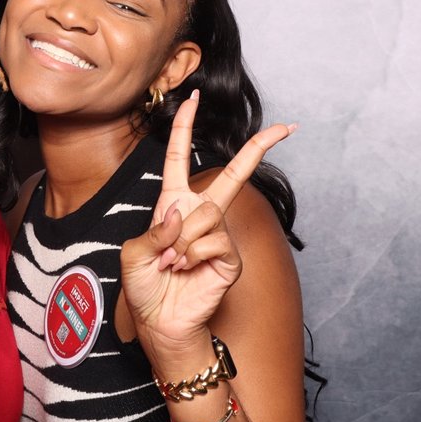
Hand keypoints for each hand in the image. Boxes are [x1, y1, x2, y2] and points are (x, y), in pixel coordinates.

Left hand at [121, 91, 293, 351]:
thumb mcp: (133, 255)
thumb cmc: (144, 288)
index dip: (184, 128)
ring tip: (172, 263)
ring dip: (180, 240)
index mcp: (172, 205)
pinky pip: (213, 240)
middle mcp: (199, 214)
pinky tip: (186, 269)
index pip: (180, 159)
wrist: (160, 323)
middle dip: (259, 149)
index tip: (192, 98)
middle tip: (287, 127)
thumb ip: (153, 230)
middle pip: (233, 175)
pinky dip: (192, 254)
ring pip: (207, 215)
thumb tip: (182, 213)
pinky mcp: (230, 256)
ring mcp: (218, 235)